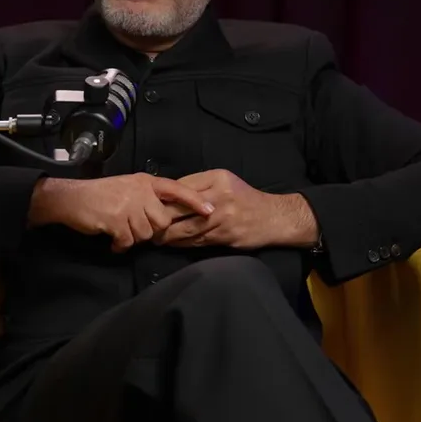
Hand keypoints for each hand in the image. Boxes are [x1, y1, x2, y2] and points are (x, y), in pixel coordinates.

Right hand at [29, 174, 214, 252]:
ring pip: (146, 234)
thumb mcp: (128, 188)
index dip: (194, 201)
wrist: (71, 198)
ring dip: (133, 238)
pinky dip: (120, 246)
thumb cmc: (100, 195)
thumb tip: (164, 219)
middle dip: (151, 230)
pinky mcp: (116, 220)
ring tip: (119, 231)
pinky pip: (128, 241)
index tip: (210, 211)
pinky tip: (112, 241)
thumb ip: (147, 199)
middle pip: (162, 221)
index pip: (177, 189)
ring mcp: (128, 205)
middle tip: (134, 229)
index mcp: (145, 182)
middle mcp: (140, 191)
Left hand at [156, 169, 309, 249]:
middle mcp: (219, 197)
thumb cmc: (245, 198)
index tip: (149, 203)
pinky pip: (195, 241)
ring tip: (154, 236)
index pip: (181, 187)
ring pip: (185, 228)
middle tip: (146, 222)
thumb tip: (169, 193)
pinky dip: (181, 243)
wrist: (273, 218)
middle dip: (161, 217)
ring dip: (167, 234)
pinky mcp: (224, 237)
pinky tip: (171, 243)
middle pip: (180, 208)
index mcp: (217, 178)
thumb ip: (200, 185)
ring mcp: (221, 219)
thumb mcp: (226, 181)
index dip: (163, 196)